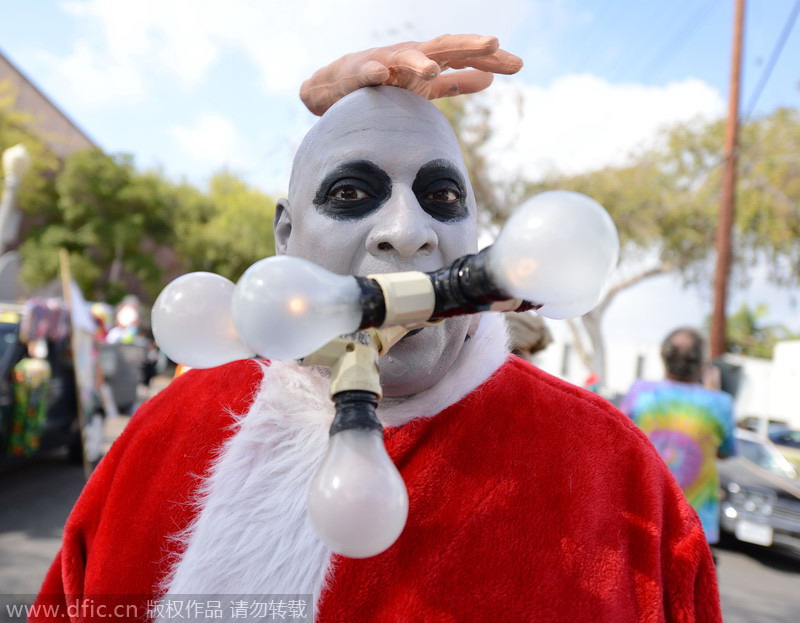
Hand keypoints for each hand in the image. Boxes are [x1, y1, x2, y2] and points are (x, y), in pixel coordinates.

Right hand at [300, 34, 522, 115]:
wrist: (341, 88)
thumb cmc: (388, 86)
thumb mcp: (426, 86)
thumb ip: (456, 83)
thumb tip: (489, 78)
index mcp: (430, 60)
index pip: (465, 55)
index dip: (491, 58)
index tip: (518, 65)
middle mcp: (411, 56)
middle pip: (443, 47)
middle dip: (467, 45)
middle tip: (494, 44)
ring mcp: (385, 62)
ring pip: (405, 58)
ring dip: (419, 62)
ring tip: (434, 69)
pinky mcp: (359, 74)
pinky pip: (367, 72)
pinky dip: (374, 72)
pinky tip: (381, 76)